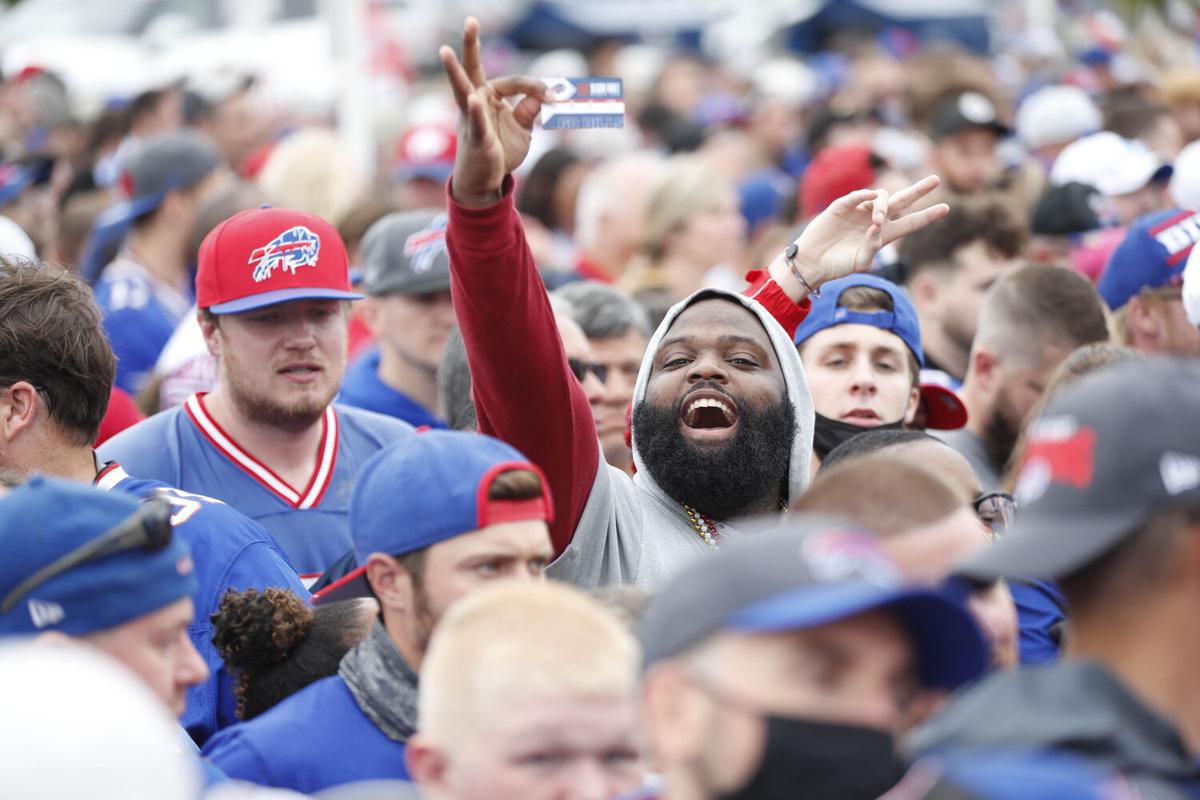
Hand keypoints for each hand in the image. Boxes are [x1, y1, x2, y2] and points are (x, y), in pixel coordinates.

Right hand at [440, 17, 548, 207]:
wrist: (485, 181)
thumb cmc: (500, 152)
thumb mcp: (521, 130)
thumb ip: (529, 111)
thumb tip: (544, 97)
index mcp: (489, 96)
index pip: (515, 82)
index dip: (537, 88)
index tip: (555, 98)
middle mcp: (476, 101)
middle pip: (472, 68)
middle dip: (470, 44)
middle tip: (470, 21)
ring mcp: (471, 118)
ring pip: (463, 90)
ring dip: (455, 72)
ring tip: (445, 51)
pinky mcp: (475, 137)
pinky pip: (476, 121)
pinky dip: (476, 111)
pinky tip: (474, 99)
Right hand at [786, 176, 949, 287]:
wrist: (813, 263)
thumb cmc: (837, 266)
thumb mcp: (861, 262)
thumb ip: (874, 246)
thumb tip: (878, 225)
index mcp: (883, 235)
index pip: (910, 223)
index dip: (927, 215)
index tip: (945, 208)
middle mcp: (874, 220)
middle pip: (901, 201)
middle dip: (919, 191)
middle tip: (936, 180)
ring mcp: (858, 211)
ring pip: (881, 198)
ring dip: (884, 206)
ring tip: (877, 220)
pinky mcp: (842, 207)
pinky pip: (856, 196)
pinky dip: (865, 194)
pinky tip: (871, 197)